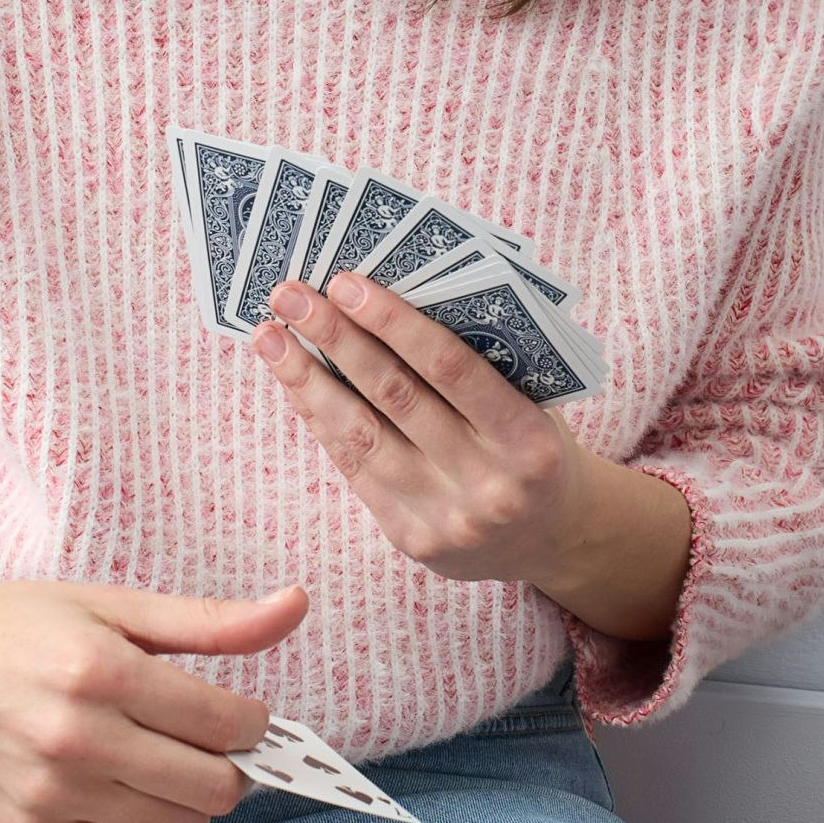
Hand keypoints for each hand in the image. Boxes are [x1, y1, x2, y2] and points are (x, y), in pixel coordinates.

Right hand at [0, 570, 306, 822]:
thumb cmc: (9, 627)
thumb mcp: (107, 605)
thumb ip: (208, 621)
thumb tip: (295, 607)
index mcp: (100, 671)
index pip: (228, 724)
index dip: (253, 722)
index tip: (240, 713)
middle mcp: (76, 739)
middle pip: (213, 788)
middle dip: (228, 766)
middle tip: (204, 741)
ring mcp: (50, 794)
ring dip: (187, 800)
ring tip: (159, 760)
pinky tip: (117, 784)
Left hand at [252, 272, 691, 643]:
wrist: (553, 538)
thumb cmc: (534, 445)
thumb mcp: (533, 403)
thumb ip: (481, 363)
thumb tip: (390, 297)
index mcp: (529, 439)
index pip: (451, 368)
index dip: (394, 323)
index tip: (345, 282)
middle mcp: (489, 483)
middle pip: (395, 396)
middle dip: (335, 339)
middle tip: (290, 294)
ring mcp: (448, 517)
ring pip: (362, 436)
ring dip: (307, 380)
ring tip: (269, 335)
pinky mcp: (413, 540)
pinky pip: (355, 470)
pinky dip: (320, 420)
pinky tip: (294, 383)